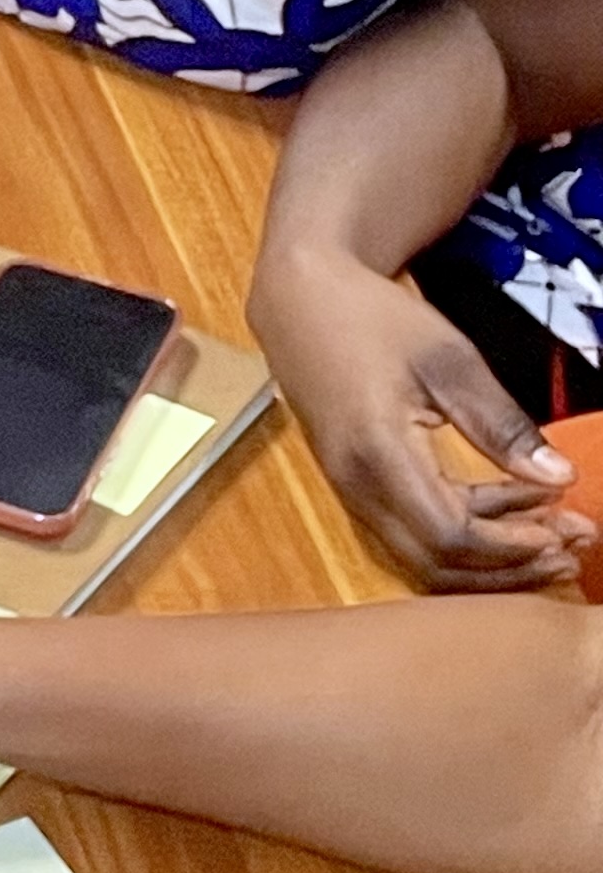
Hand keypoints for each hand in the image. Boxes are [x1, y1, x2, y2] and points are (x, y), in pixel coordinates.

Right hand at [254, 248, 583, 589]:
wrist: (301, 305)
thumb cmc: (370, 321)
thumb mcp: (450, 360)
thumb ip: (502, 425)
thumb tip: (558, 476)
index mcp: (378, 453)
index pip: (450, 533)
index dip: (512, 545)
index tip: (563, 527)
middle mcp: (357, 487)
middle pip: (437, 565)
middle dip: (511, 567)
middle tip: (572, 550)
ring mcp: (351, 493)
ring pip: (425, 560)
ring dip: (491, 560)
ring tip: (552, 535)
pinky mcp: (356, 489)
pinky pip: (413, 535)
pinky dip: (466, 538)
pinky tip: (510, 513)